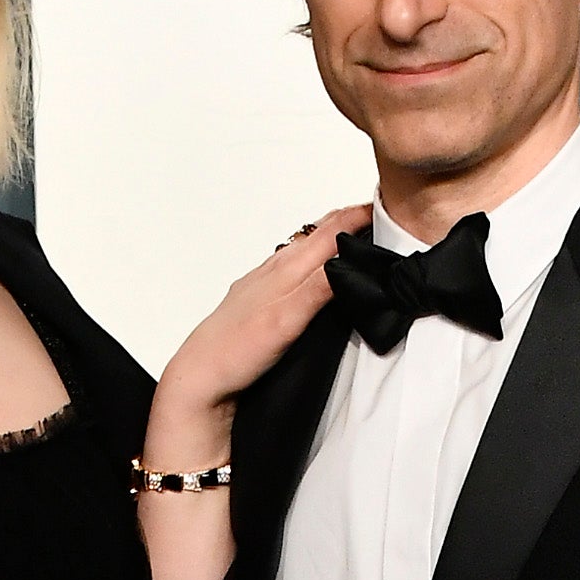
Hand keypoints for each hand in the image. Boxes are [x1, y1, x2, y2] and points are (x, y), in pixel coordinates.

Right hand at [144, 204, 370, 466]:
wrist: (200, 376)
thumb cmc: (229, 351)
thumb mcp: (265, 315)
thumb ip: (289, 301)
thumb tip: (321, 292)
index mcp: (270, 272)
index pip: (311, 237)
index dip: (339, 220)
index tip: (365, 210)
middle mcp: (274, 274)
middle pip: (318, 235)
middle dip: (349, 216)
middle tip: (380, 204)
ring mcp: (278, 293)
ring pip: (317, 252)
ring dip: (345, 233)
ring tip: (374, 220)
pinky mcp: (282, 319)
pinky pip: (314, 290)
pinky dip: (334, 274)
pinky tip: (353, 267)